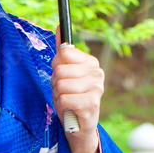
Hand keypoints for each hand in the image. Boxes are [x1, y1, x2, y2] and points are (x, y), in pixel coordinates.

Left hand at [51, 30, 104, 147]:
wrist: (80, 126)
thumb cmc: (72, 96)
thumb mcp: (66, 73)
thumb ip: (63, 51)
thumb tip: (59, 26)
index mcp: (91, 62)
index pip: (63, 53)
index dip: (57, 65)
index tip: (61, 74)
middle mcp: (97, 73)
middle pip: (60, 70)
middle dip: (56, 83)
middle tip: (64, 91)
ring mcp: (96, 88)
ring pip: (61, 85)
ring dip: (58, 95)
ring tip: (67, 100)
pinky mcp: (91, 104)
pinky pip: (64, 98)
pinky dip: (62, 105)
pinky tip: (70, 108)